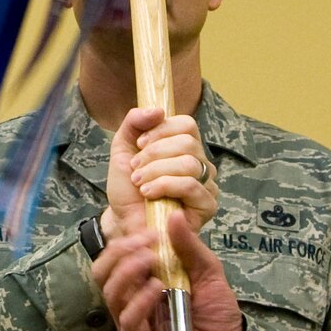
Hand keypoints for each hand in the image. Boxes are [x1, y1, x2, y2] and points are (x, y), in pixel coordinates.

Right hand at [93, 211, 243, 330]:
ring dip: (128, 272)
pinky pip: (127, 321)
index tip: (150, 230)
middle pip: (103, 273)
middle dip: (120, 253)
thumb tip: (174, 215)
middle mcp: (132, 299)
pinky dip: (139, 301)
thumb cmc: (217, 313)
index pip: (116, 257)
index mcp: (143, 280)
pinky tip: (156, 289)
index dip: (127, 240)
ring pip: (111, 294)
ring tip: (151, 261)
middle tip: (146, 244)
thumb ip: (189, 246)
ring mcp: (132, 323)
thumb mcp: (208, 272)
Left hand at [104, 108, 217, 238]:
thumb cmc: (127, 189)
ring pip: (188, 163)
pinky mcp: (207, 205)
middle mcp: (201, 164)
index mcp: (185, 147)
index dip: (161, 130)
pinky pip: (191, 185)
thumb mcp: (122, 148)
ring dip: (156, 171)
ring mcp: (207, 185)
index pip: (187, 124)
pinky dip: (164, 185)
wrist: (123, 220)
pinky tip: (149, 194)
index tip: (139, 144)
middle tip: (136, 171)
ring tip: (140, 184)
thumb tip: (157, 110)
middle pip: (187, 143)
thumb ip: (134, 123)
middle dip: (154, 155)